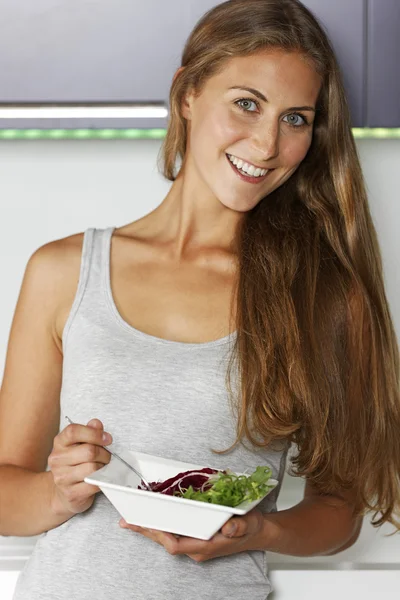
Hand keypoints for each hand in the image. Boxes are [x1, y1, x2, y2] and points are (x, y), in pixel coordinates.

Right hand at [48, 418, 112, 515]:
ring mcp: (62, 478)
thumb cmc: (75, 465)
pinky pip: (94, 484)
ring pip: (92, 468)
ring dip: (103, 467)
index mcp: (60, 443)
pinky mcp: (71, 493)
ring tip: (103, 467)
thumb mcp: (79, 445)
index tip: (107, 438)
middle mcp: (57, 459)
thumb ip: (89, 432)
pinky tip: (100, 478)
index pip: (73, 431)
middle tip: (107, 456)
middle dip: (104, 453)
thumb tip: (96, 423)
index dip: (94, 433)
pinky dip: (102, 480)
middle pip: (88, 451)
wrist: (63, 493)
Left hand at [118, 508, 272, 561]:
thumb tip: (228, 525)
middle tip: (126, 521)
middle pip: (166, 541)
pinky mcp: (196, 536)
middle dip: (146, 531)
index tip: (143, 525)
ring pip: (168, 537)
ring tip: (133, 518)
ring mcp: (195, 543)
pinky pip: (174, 532)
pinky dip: (161, 524)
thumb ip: (239, 525)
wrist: (258, 533)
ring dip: (151, 528)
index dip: (158, 535)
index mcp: (205, 547)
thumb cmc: (251, 528)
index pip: (175, 544)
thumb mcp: (248, 523)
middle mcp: (197, 547)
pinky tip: (152, 517)